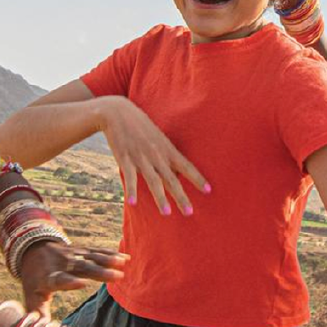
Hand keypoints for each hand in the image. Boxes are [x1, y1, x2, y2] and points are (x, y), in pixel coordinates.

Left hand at [14, 242, 126, 315]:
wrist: (32, 250)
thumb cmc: (35, 279)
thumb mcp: (31, 296)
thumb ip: (37, 313)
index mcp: (49, 277)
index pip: (59, 280)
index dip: (70, 282)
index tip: (82, 284)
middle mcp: (62, 264)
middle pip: (82, 267)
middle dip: (100, 271)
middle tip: (118, 276)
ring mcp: (72, 255)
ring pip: (91, 257)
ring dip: (108, 260)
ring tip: (123, 264)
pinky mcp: (80, 250)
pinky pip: (96, 252)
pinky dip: (110, 254)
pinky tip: (125, 258)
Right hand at [97, 96, 207, 215]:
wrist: (118, 113)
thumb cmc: (140, 126)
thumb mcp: (158, 137)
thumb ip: (166, 154)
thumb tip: (177, 170)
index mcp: (167, 149)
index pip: (186, 166)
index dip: (198, 179)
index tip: (208, 191)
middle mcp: (157, 155)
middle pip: (172, 180)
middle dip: (181, 197)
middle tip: (189, 212)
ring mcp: (142, 158)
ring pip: (154, 182)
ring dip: (160, 198)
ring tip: (167, 213)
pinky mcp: (126, 159)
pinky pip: (130, 178)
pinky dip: (132, 190)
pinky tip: (133, 203)